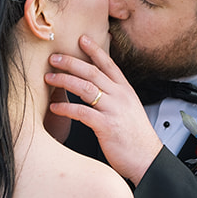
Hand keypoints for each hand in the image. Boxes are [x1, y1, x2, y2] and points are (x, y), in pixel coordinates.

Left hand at [45, 36, 162, 183]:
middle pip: (92, 72)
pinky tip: (54, 107)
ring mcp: (113, 110)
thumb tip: (99, 90)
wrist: (147, 159)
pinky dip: (66, 108)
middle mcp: (120, 97)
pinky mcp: (106, 126)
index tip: (81, 39)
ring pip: (85, 88)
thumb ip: (115, 97)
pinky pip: (81, 112)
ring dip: (64, 81)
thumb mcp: (129, 110)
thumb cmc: (136, 138)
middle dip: (71, 62)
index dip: (94, 50)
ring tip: (49, 78)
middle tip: (54, 57)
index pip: (109, 64)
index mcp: (125, 91)